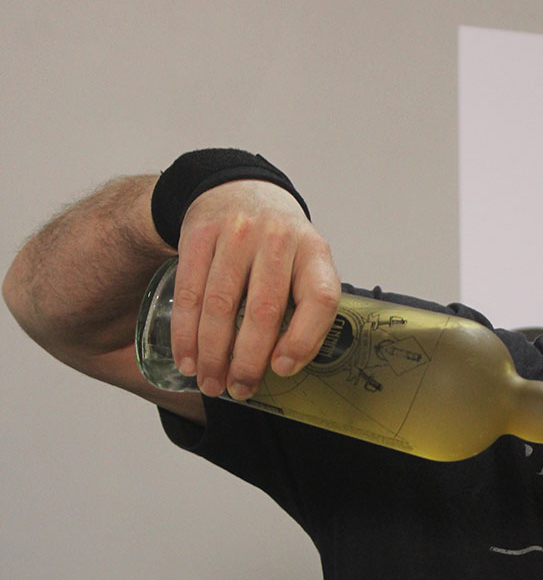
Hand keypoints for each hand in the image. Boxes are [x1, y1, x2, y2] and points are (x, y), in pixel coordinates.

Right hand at [169, 181, 340, 398]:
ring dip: (212, 353)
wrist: (239, 189)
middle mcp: (279, 238)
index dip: (303, 339)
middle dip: (248, 359)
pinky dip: (185, 333)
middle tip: (239, 389)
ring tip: (210, 383)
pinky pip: (190, 291)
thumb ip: (303, 307)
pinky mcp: (200, 233)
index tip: (282, 369)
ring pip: (221, 305)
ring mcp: (238, 232)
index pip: (320, 298)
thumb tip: (282, 368)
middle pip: (264, 309)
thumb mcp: (304, 263)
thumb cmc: (277, 245)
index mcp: (314, 252)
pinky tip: (186, 358)